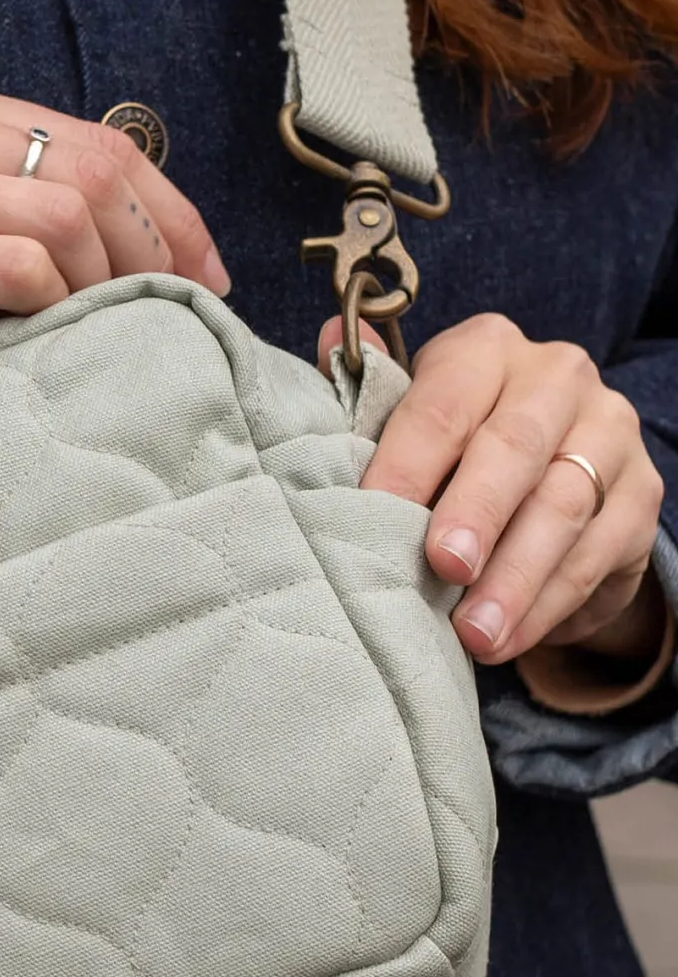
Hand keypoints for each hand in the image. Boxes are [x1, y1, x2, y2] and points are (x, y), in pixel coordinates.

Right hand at [0, 66, 229, 438]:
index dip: (167, 206)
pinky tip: (57, 336)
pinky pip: (13, 264)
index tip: (202, 272)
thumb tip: (103, 265)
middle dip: (162, 243)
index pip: (88, 134)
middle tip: (186, 310)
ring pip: (64, 208)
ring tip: (117, 332)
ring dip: (112, 280)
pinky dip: (56, 303)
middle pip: (94, 162)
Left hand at [321, 313, 665, 664]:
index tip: (376, 512)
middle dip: (478, 513)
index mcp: (484, 352)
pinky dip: (549, 604)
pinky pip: (598, 553)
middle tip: (445, 567)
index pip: (443, 402)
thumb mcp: (400, 423)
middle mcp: (556, 378)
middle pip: (516, 447)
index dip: (407, 461)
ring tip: (474, 634)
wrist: (531, 481)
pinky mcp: (640, 494)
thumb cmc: (442, 452)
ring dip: (515, 579)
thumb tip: (336, 337)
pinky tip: (509, 640)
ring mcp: (608, 433)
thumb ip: (367, 395)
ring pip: (563, 507)